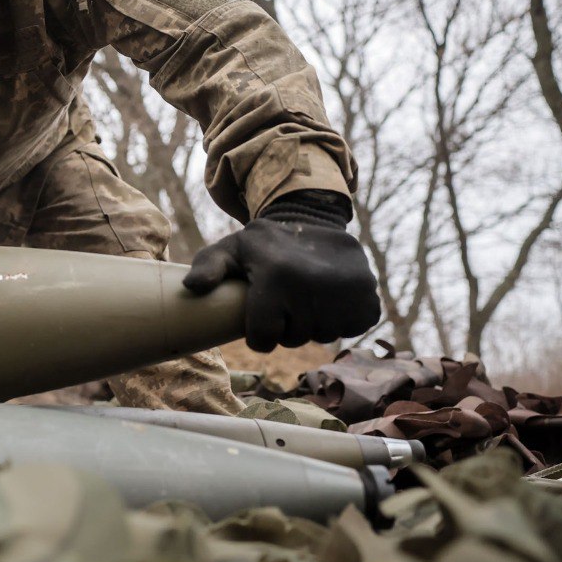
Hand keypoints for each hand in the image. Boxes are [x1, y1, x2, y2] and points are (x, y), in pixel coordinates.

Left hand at [183, 190, 380, 352]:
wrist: (314, 222)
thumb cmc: (264, 245)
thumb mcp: (231, 249)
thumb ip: (208, 267)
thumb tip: (192, 288)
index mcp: (276, 276)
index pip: (263, 340)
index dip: (259, 333)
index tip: (260, 315)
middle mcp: (313, 284)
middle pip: (293, 339)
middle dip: (286, 327)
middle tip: (285, 300)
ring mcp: (347, 292)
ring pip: (323, 336)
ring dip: (314, 323)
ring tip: (307, 295)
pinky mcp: (369, 297)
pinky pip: (352, 328)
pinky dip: (343, 318)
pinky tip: (331, 297)